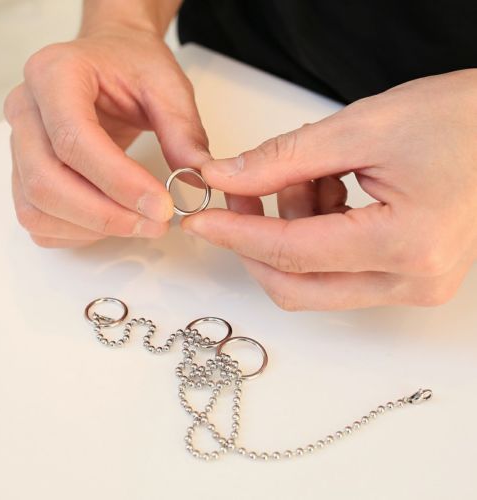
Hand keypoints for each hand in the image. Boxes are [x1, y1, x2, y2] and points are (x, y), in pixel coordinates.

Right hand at [4, 23, 209, 247]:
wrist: (108, 58)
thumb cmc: (131, 65)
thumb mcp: (168, 86)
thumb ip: (184, 132)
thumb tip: (198, 182)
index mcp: (54, 75)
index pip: (74, 139)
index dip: (119, 182)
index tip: (161, 206)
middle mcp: (26, 110)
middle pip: (46, 181)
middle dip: (106, 215)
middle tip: (156, 223)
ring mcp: (18, 145)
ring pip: (36, 208)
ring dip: (92, 228)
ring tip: (139, 223)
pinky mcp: (23, 173)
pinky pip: (38, 220)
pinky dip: (75, 233)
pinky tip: (112, 222)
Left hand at [183, 70, 476, 309]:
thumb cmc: (457, 118)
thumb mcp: (360, 127)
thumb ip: (282, 157)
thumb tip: (224, 177)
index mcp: (406, 243)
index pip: (292, 253)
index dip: (237, 235)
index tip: (201, 219)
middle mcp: (412, 280)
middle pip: (298, 286)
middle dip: (257, 243)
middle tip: (242, 194)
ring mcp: (413, 286)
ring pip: (314, 281)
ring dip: (290, 232)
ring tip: (307, 176)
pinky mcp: (409, 279)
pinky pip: (337, 272)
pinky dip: (315, 236)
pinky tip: (328, 192)